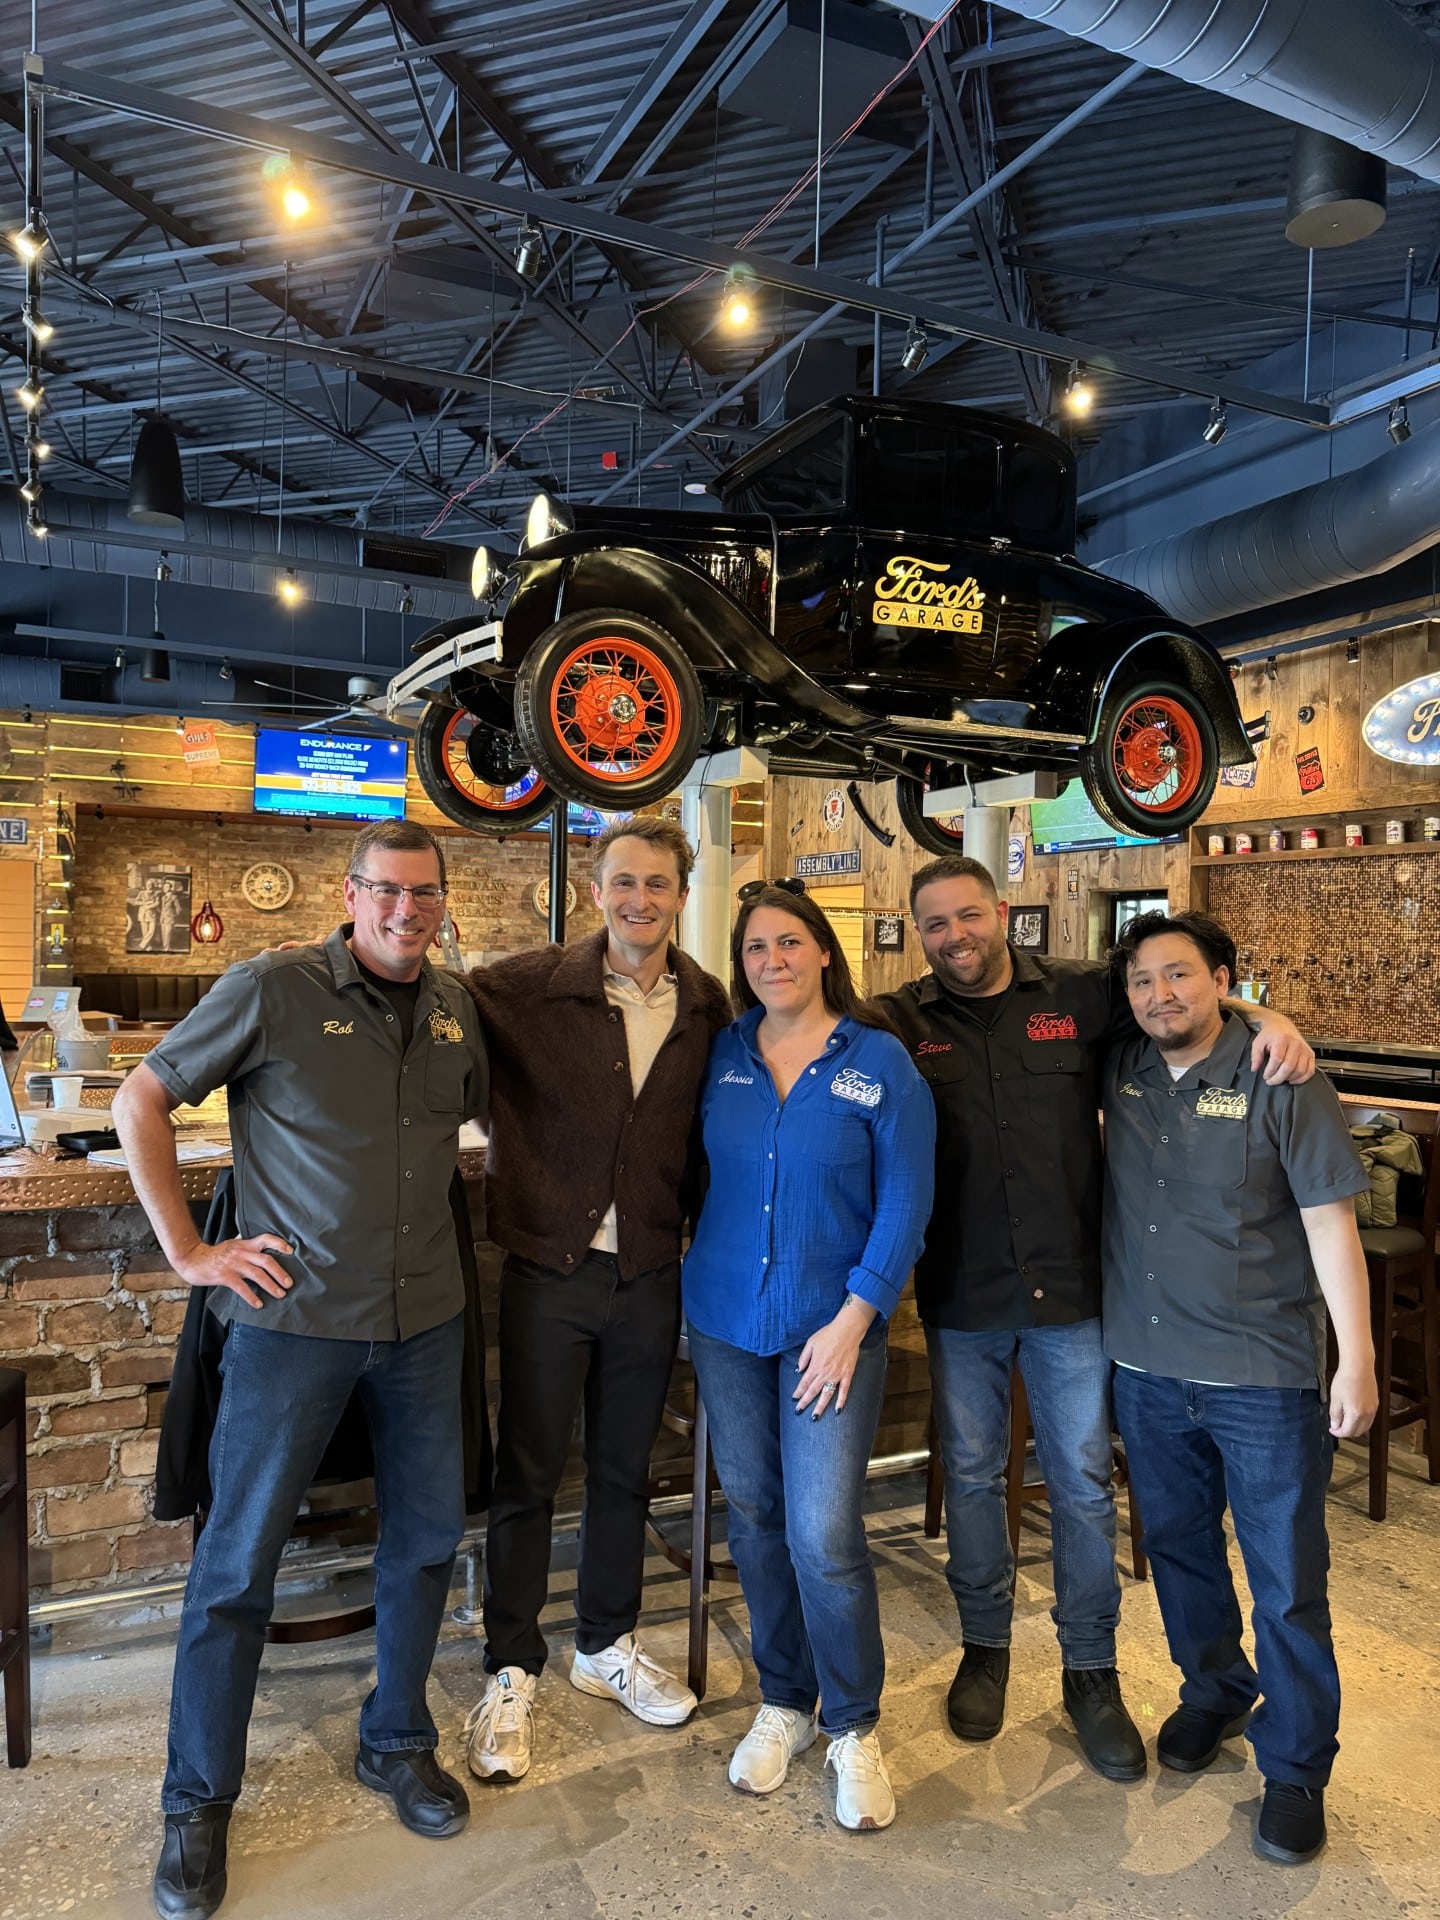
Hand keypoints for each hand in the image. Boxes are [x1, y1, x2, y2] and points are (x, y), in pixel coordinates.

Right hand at [174, 1233, 294, 1310]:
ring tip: (280, 1294)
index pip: (265, 1239)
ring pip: (257, 1274)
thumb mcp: (232, 1244)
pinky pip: (241, 1287)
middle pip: (266, 1260)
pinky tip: (258, 1304)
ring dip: (270, 1286)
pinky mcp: (225, 1276)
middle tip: (289, 1283)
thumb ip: (246, 1245)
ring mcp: (233, 1264)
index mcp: (244, 1244)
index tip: (291, 1251)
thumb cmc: (214, 1254)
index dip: (279, 1244)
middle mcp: (241, 1252)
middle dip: (280, 1273)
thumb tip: (261, 1247)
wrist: (192, 1259)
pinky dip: (251, 1297)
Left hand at [793, 1307, 868, 1417]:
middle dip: (805, 1403)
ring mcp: (837, 1375)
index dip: (798, 1392)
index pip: (804, 1383)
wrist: (847, 1331)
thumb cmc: (828, 1335)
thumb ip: (803, 1358)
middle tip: (798, 1412)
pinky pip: (844, 1391)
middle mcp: (825, 1373)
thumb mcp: (810, 1343)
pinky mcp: (847, 1375)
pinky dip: (841, 1401)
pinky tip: (837, 1410)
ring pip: (827, 1395)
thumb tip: (798, 1370)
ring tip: (814, 1417)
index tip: (794, 1399)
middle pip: (813, 1391)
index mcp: (815, 1365)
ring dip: (820, 1407)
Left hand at [1249, 1015, 1314, 1085]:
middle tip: (1271, 1081)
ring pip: (1300, 1070)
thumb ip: (1255, 1056)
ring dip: (1289, 1078)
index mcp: (1282, 1039)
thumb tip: (1255, 1068)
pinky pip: (1310, 1071)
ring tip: (1280, 1079)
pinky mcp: (1311, 1054)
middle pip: (1289, 1066)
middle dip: (1278, 1078)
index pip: (1277, 1059)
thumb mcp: (1258, 1042)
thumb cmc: (1270, 1035)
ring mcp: (1305, 1049)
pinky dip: (1301, 1079)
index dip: (1270, 1071)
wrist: (1282, 1026)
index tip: (1265, 1076)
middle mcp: (1296, 1043)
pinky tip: (1292, 1080)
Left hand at [1328, 1360, 1377, 1437]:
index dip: (1338, 1433)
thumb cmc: (1346, 1379)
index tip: (1332, 1429)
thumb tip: (1335, 1425)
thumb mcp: (1335, 1398)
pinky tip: (1354, 1412)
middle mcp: (1367, 1414)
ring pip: (1365, 1427)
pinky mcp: (1376, 1403)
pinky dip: (1362, 1420)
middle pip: (1358, 1432)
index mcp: (1355, 1414)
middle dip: (1346, 1431)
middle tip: (1337, 1424)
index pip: (1347, 1432)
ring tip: (1345, 1418)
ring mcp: (1373, 1409)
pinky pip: (1370, 1418)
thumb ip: (1335, 1414)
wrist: (1359, 1366)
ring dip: (1355, 1427)